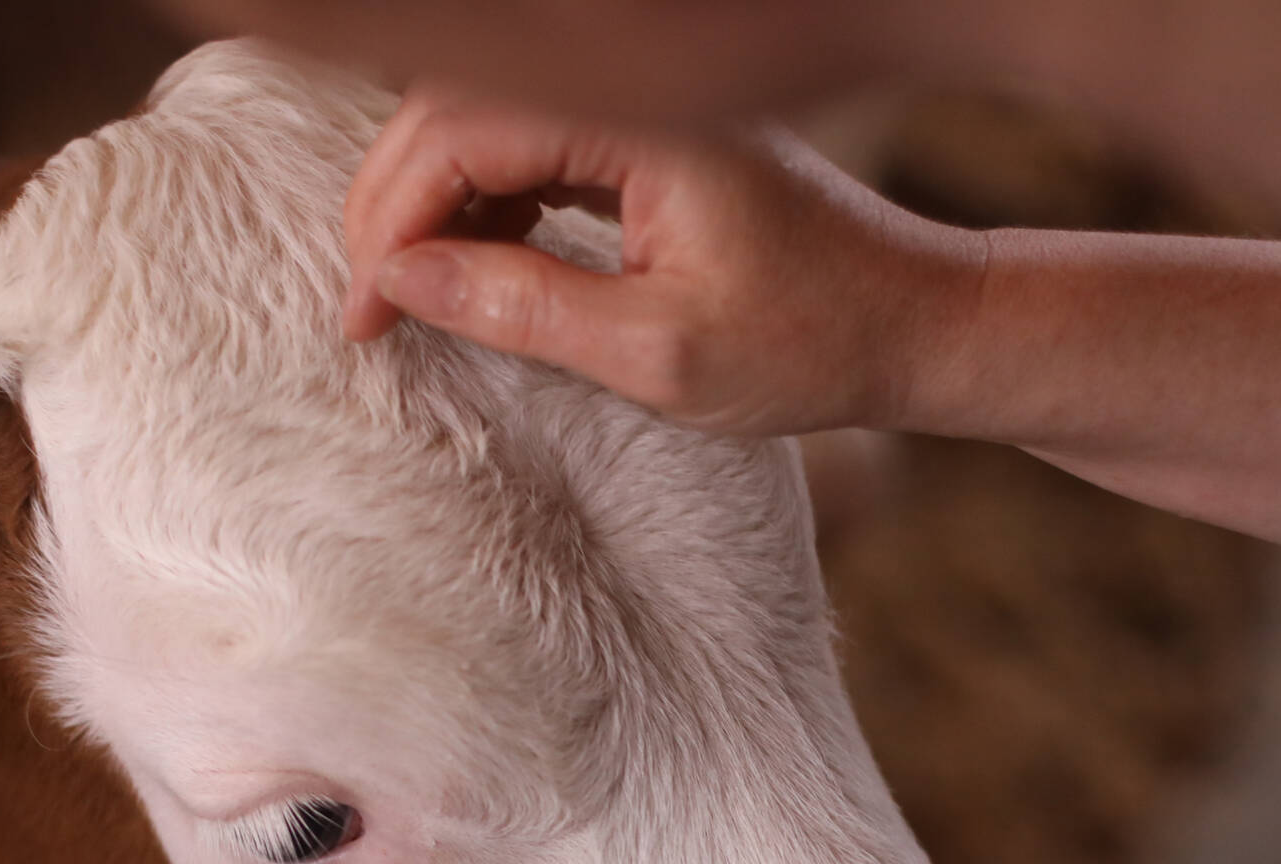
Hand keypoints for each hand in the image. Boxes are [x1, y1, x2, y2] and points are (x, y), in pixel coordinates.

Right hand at [343, 91, 984, 437]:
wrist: (914, 326)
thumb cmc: (809, 343)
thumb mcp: (657, 353)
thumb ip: (524, 309)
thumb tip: (404, 283)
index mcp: (645, 123)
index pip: (464, 129)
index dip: (393, 216)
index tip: (367, 310)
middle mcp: (639, 95)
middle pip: (458, 107)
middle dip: (394, 202)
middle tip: (367, 304)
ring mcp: (642, 111)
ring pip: (486, 123)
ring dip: (431, 202)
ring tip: (406, 295)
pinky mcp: (647, 141)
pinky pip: (533, 144)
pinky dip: (483, 201)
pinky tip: (469, 268)